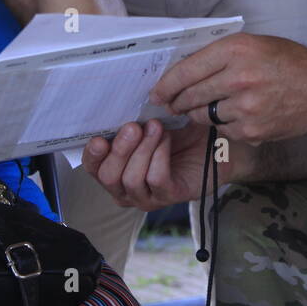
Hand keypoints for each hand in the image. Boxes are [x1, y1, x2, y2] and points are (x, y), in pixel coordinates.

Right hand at [82, 119, 220, 210]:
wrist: (213, 142)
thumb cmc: (178, 132)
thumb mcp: (149, 122)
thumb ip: (130, 120)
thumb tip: (116, 108)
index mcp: (115, 169)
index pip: (93, 168)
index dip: (93, 155)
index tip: (100, 138)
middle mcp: (126, 188)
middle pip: (109, 176)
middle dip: (120, 149)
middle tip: (133, 127)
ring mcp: (146, 196)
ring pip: (131, 179)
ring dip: (143, 149)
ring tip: (156, 127)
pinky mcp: (168, 197)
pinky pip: (155, 179)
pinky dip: (160, 155)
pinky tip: (167, 139)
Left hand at [148, 33, 306, 143]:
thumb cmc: (288, 63)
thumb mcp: (254, 44)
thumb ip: (220, 55)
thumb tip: (183, 70)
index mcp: (236, 50)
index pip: (186, 69)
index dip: (166, 84)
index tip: (156, 92)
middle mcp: (239, 77)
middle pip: (190, 95)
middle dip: (177, 102)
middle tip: (173, 103)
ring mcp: (245, 107)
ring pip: (203, 115)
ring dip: (200, 113)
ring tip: (208, 106)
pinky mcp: (251, 130)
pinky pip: (222, 129)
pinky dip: (223, 125)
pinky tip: (235, 115)